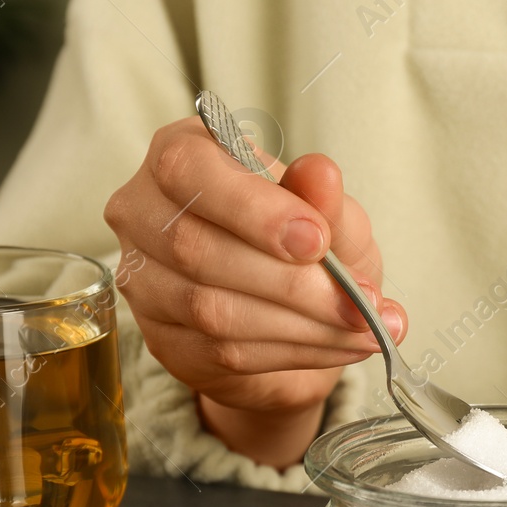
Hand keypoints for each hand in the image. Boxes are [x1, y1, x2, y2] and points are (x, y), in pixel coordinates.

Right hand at [103, 117, 404, 468]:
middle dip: (290, 281)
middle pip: (195, 248)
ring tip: (363, 327)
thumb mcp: (329, 213)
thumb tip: (320, 174)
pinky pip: (223, 350)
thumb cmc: (304, 240)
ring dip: (300, 324)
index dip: (253, 210)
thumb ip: (324, 198)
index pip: (189, 172)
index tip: (317, 240)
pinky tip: (339, 345)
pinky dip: (295, 351)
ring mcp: (143, 282)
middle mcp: (143, 213)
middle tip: (358, 301)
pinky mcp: (163, 339)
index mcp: (179, 155)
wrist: (293, 310)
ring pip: (210, 307)